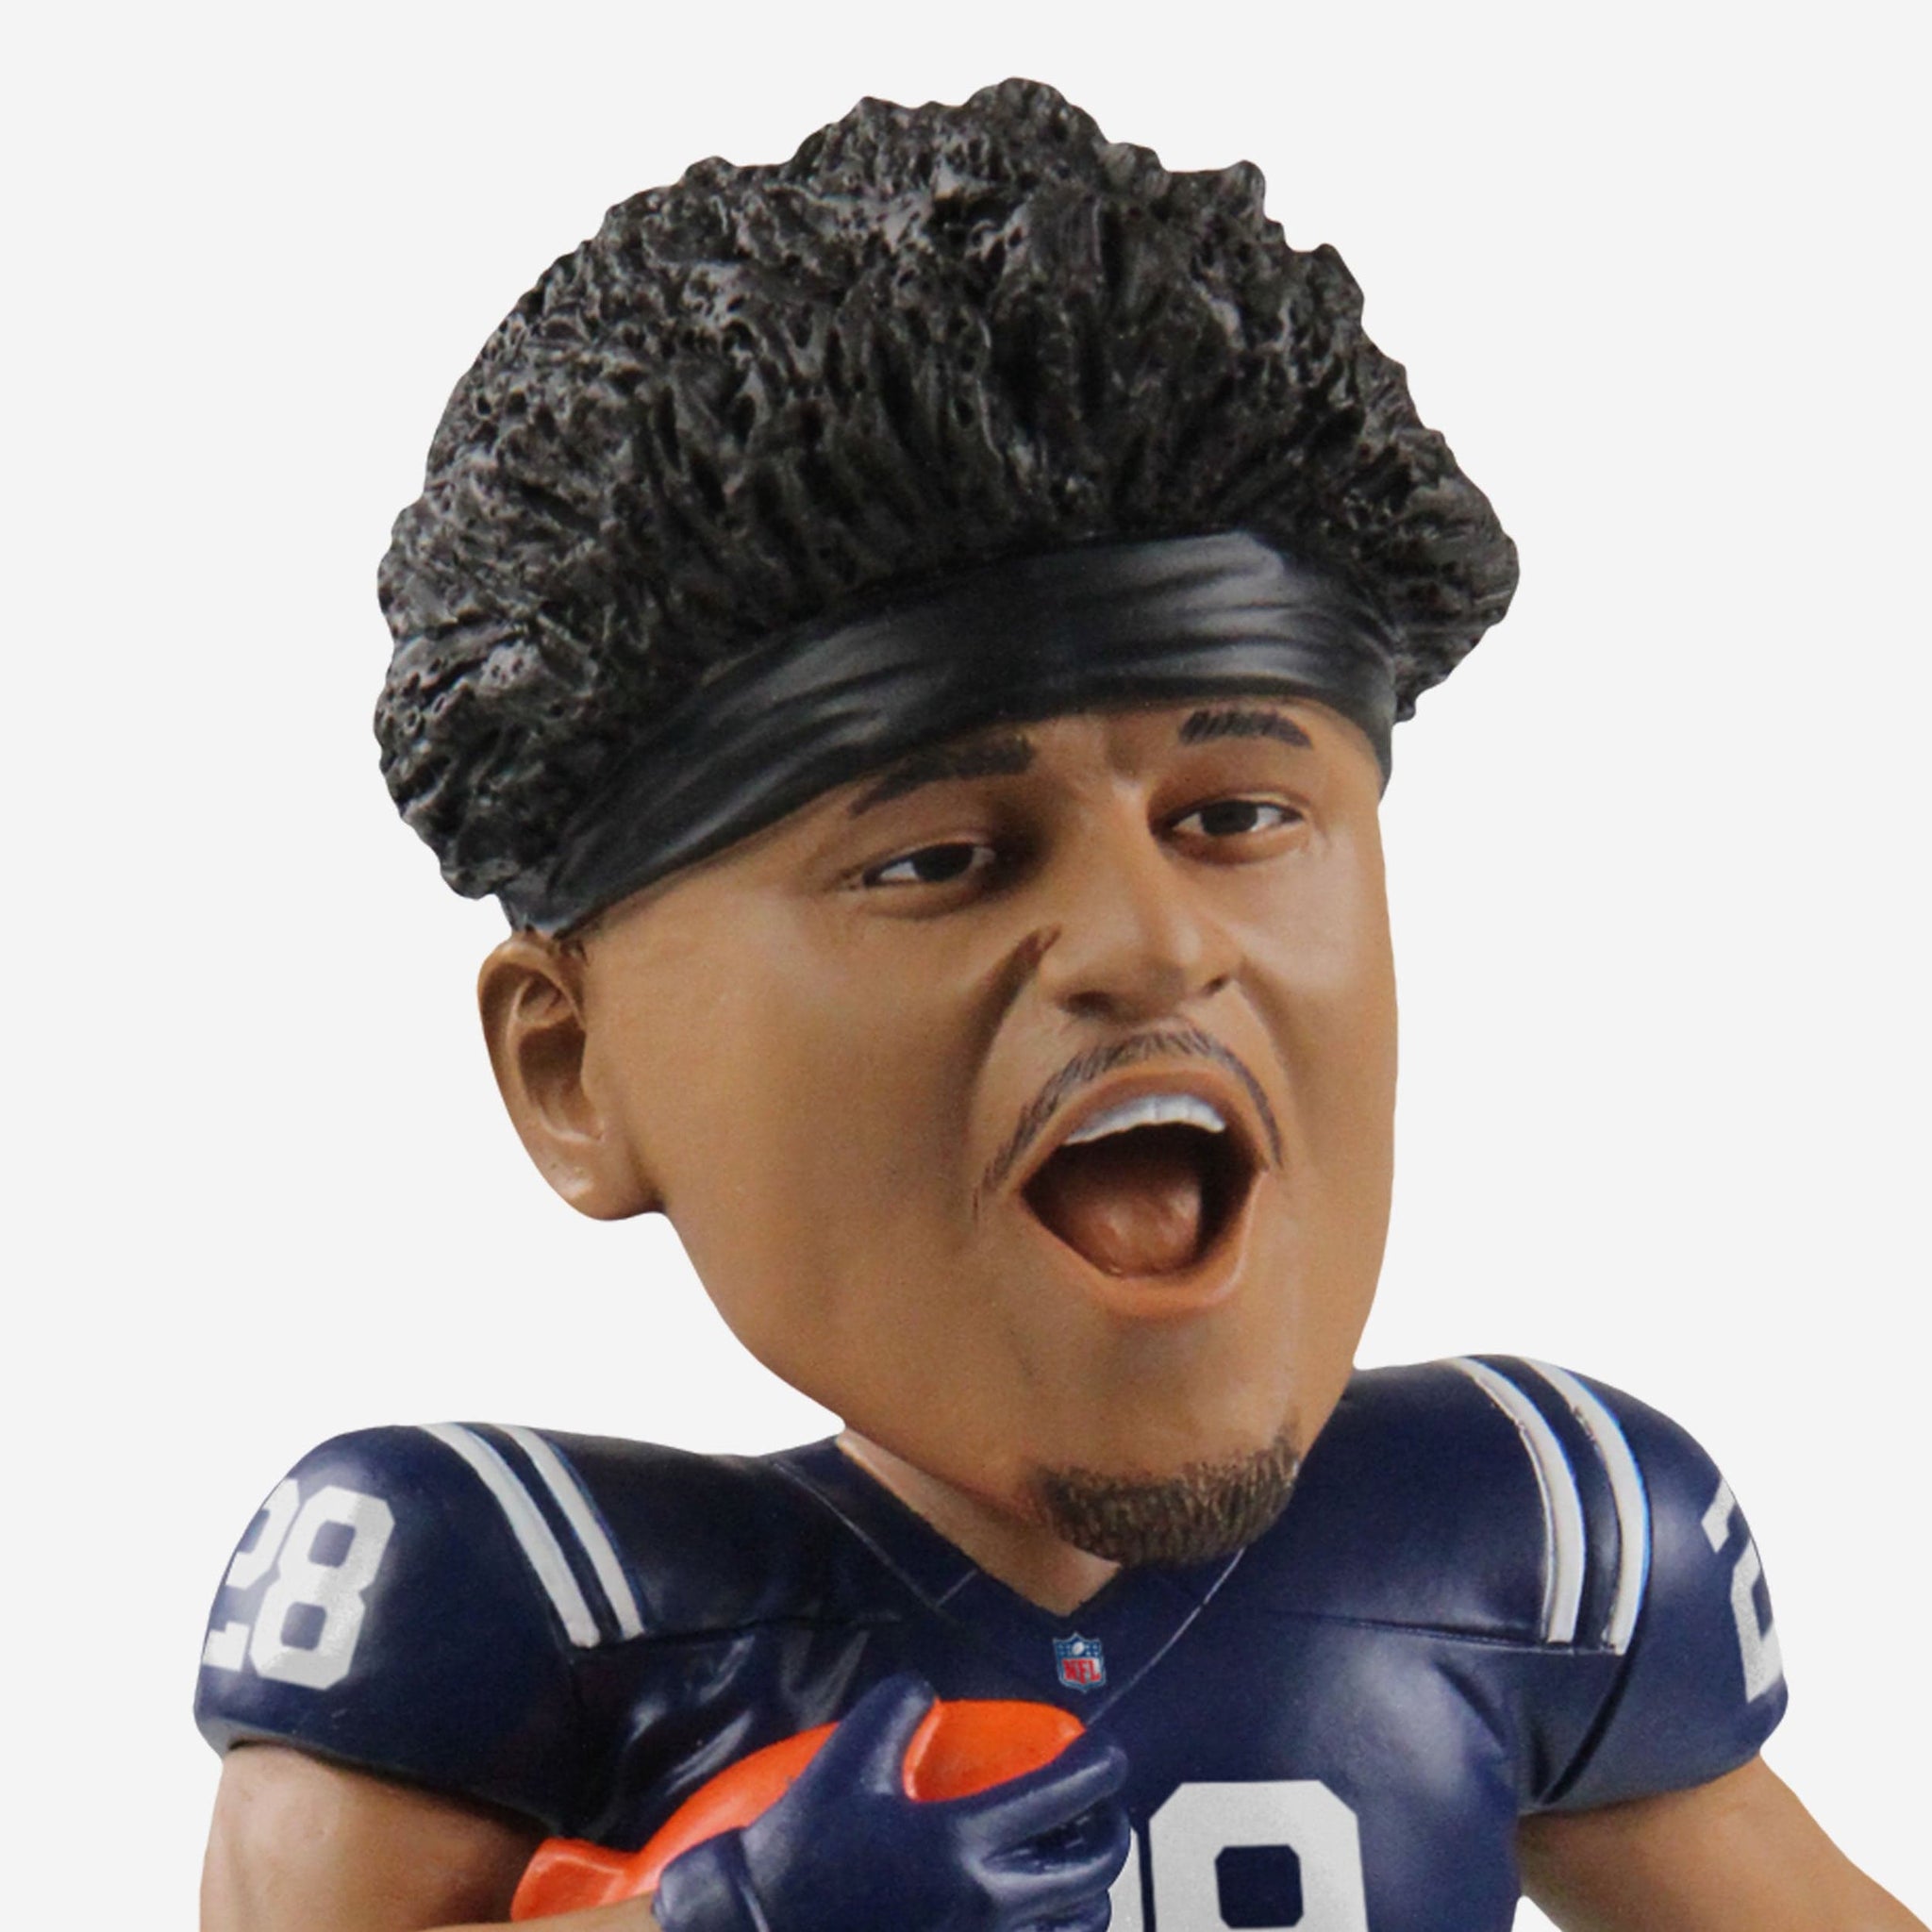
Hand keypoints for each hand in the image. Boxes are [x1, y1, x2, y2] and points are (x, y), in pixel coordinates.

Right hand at [652, 1674, 1129, 1931]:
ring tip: (1076, 1873)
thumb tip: (930, 1696)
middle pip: (1089, 1873)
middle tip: (1103, 1814)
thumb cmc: (802, 1852)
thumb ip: (897, 1709)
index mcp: (961, 1843)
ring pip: (1076, 1930)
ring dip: (1089, 1896)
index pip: (1063, 1797)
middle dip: (1111, 1836)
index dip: (1100, 1768)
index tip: (1108, 1753)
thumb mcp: (844, 1759)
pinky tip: (1040, 1921)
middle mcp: (986, 1905)